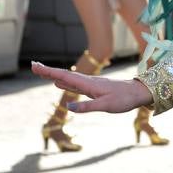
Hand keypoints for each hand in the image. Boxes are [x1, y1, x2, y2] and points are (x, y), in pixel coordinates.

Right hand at [31, 61, 151, 113]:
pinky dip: (64, 82)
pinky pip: (74, 84)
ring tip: (41, 73)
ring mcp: (90, 84)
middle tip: (33, 66)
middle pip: (63, 75)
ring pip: (68, 79)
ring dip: (54, 75)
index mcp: (88, 84)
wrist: (138, 93)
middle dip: (48, 71)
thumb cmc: (124, 99)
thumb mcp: (106, 106)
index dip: (49, 71)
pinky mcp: (93, 89)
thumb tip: (68, 107)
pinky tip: (59, 83)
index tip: (35, 66)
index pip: (64, 76)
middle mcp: (88, 81)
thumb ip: (87, 107)